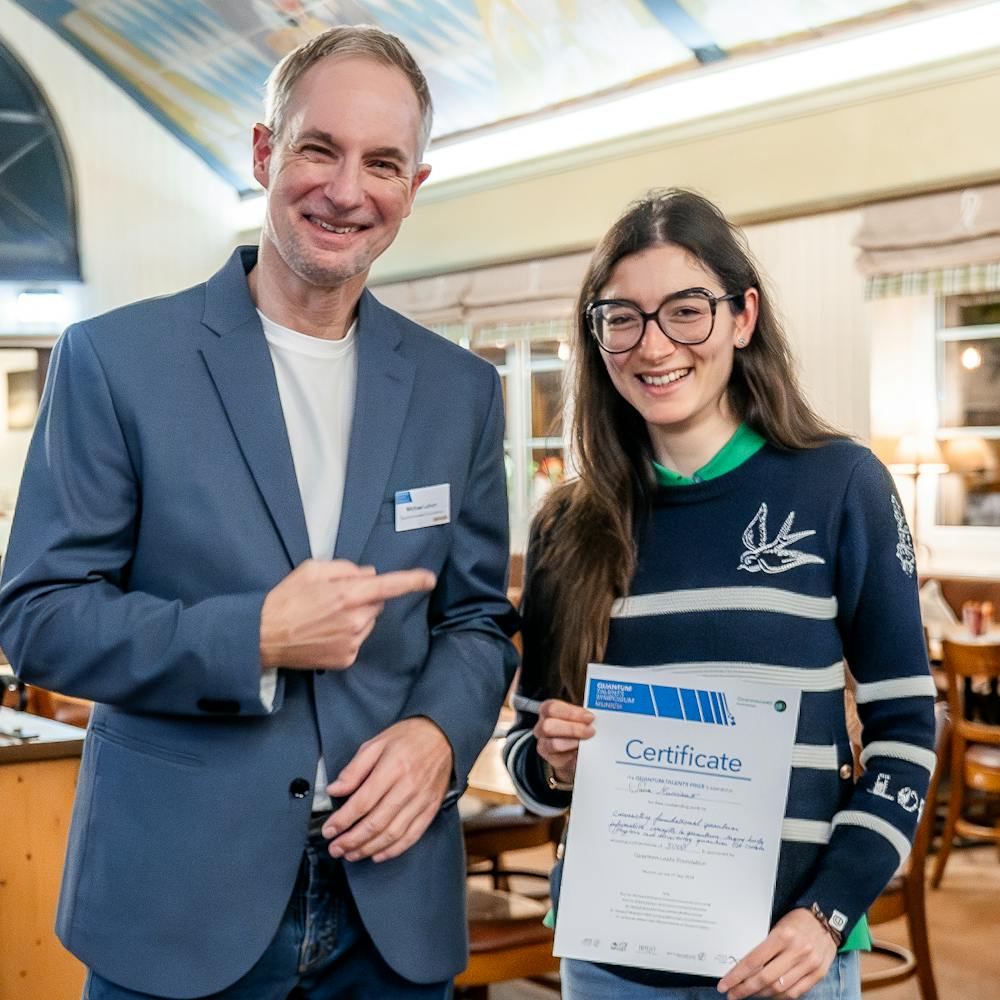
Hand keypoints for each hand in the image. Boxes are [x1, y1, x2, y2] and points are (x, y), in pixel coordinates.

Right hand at [260, 559, 434, 669]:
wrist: (263, 636)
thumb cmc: (286, 599)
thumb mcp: (312, 570)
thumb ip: (346, 568)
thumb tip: (370, 574)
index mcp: (349, 594)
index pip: (391, 585)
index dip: (413, 581)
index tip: (428, 579)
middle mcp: (355, 619)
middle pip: (378, 603)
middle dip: (366, 597)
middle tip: (337, 597)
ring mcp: (352, 642)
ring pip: (369, 622)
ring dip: (357, 616)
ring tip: (326, 616)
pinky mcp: (346, 658)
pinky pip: (358, 640)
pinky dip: (348, 634)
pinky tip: (325, 632)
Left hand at [321, 717, 452, 862]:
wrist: (443, 736)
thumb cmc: (408, 738)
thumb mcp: (376, 743)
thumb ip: (354, 769)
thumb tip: (334, 789)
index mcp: (393, 767)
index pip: (363, 802)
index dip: (343, 820)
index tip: (329, 830)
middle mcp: (408, 787)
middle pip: (376, 823)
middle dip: (351, 840)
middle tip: (335, 848)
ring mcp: (421, 800)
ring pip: (392, 834)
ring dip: (368, 849)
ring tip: (351, 854)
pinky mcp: (431, 809)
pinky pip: (412, 836)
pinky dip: (393, 850)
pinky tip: (377, 854)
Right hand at [533, 698, 595, 784]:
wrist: (575, 752)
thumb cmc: (577, 728)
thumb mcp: (579, 718)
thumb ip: (584, 716)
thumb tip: (599, 716)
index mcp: (547, 711)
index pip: (552, 708)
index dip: (572, 712)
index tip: (590, 717)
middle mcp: (541, 727)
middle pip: (548, 726)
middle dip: (573, 728)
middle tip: (591, 731)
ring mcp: (544, 745)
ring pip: (554, 744)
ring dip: (573, 742)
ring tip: (587, 742)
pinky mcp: (552, 760)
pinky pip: (560, 759)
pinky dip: (573, 755)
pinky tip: (582, 752)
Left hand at [716, 907, 837, 998]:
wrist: (825, 921)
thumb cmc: (797, 922)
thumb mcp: (777, 926)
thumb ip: (764, 947)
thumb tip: (744, 966)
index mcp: (782, 935)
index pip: (754, 961)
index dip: (737, 976)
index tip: (725, 984)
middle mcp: (797, 951)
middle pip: (765, 978)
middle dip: (745, 989)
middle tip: (733, 993)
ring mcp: (809, 964)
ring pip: (779, 989)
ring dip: (761, 994)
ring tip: (749, 993)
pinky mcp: (818, 974)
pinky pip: (795, 993)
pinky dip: (780, 997)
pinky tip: (769, 994)